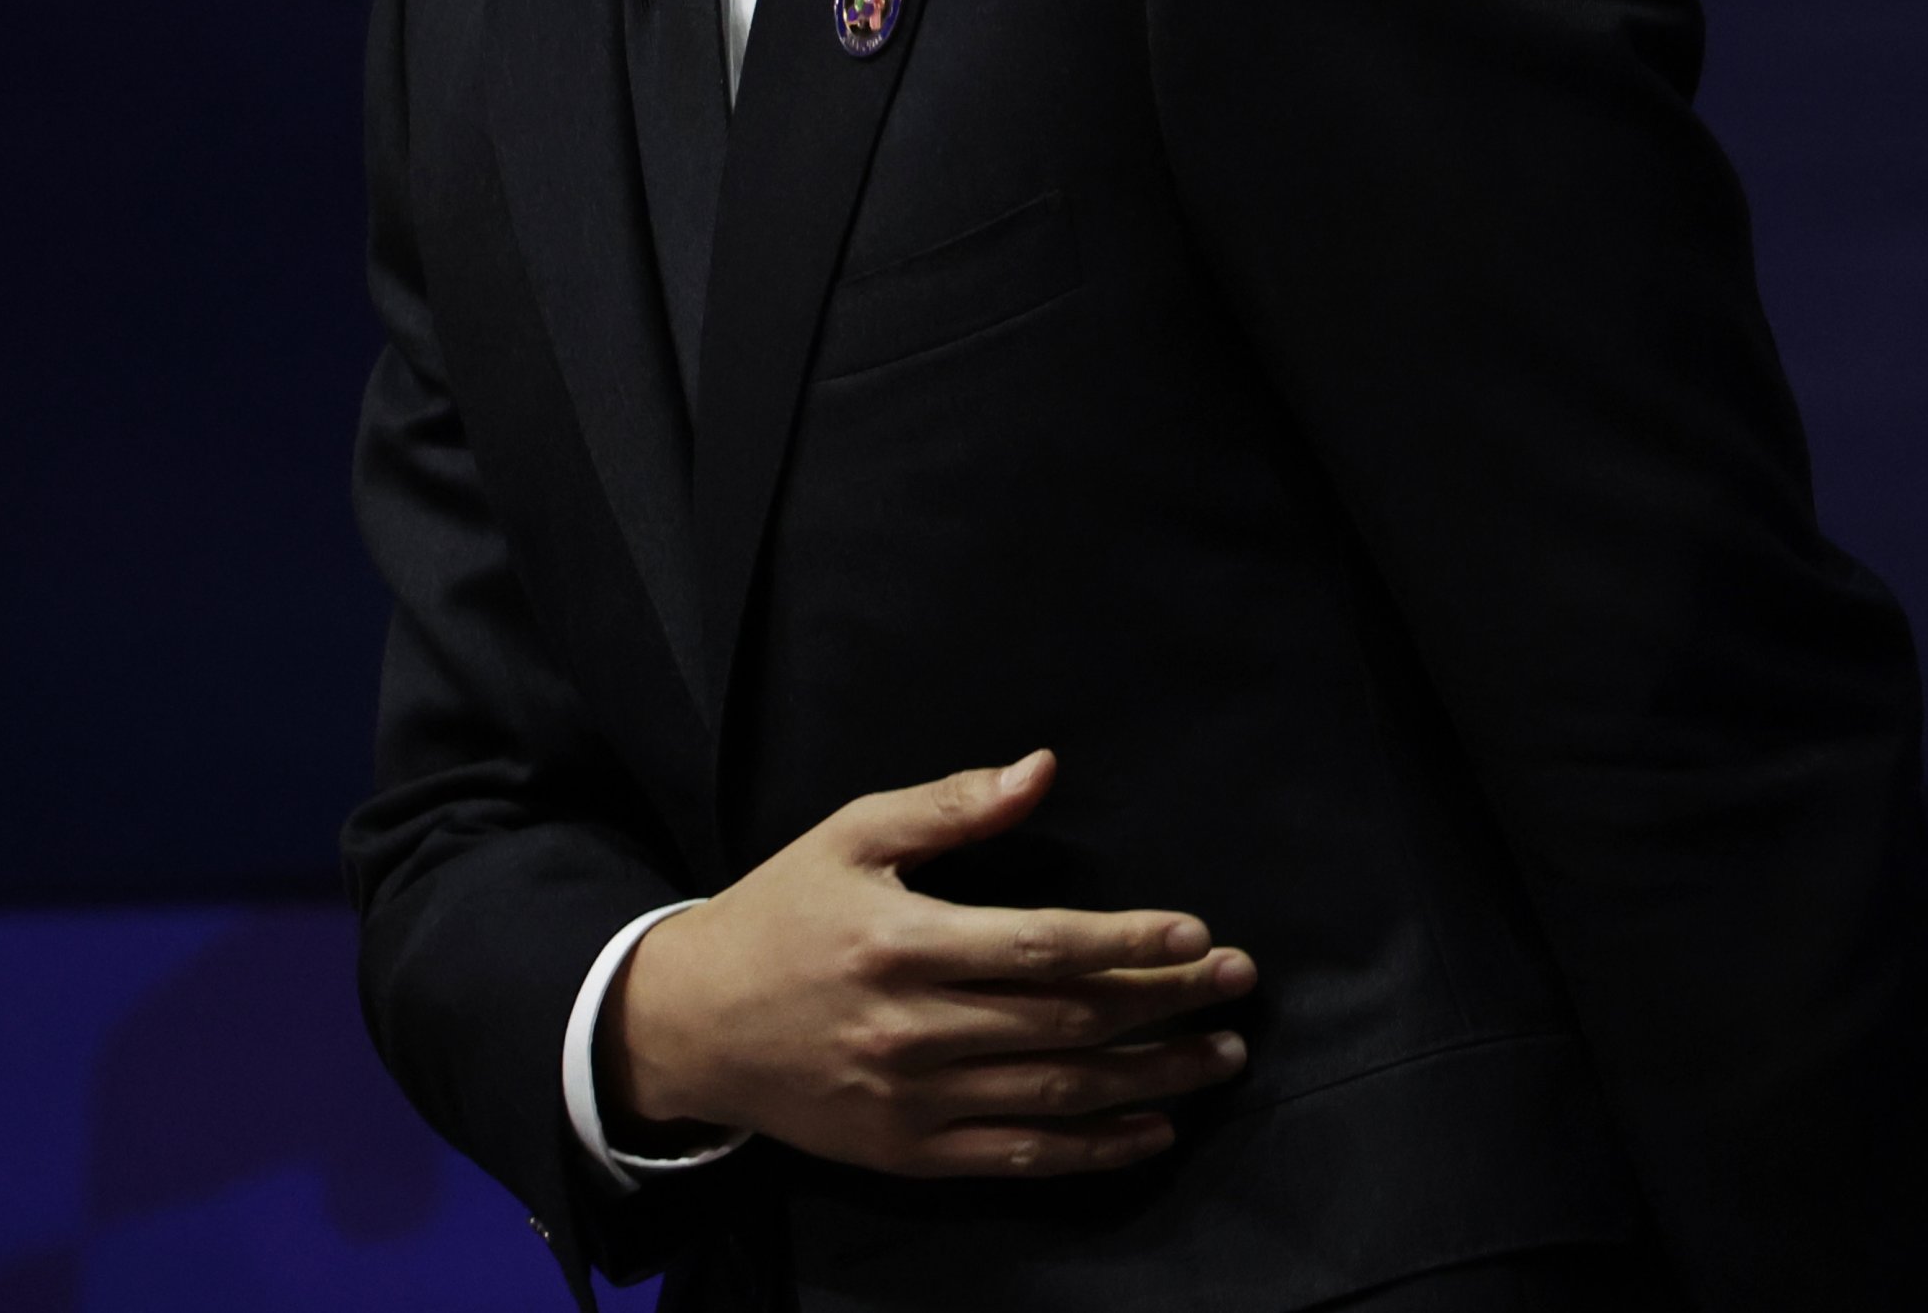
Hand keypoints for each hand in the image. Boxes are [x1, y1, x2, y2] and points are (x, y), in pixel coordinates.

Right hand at [604, 748, 1256, 1176]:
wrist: (690, 1026)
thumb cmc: (778, 915)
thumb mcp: (849, 836)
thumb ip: (948, 807)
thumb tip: (1041, 769)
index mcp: (901, 943)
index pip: (1041, 946)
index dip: (1126, 942)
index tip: (1197, 933)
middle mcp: (912, 1028)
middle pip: (1066, 1022)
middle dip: (1163, 1002)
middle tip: (1237, 983)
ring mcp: (911, 1099)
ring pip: (1056, 1094)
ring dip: (1151, 1077)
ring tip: (1221, 1054)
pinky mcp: (907, 1151)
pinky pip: (1017, 1157)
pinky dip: (1092, 1149)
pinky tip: (1152, 1129)